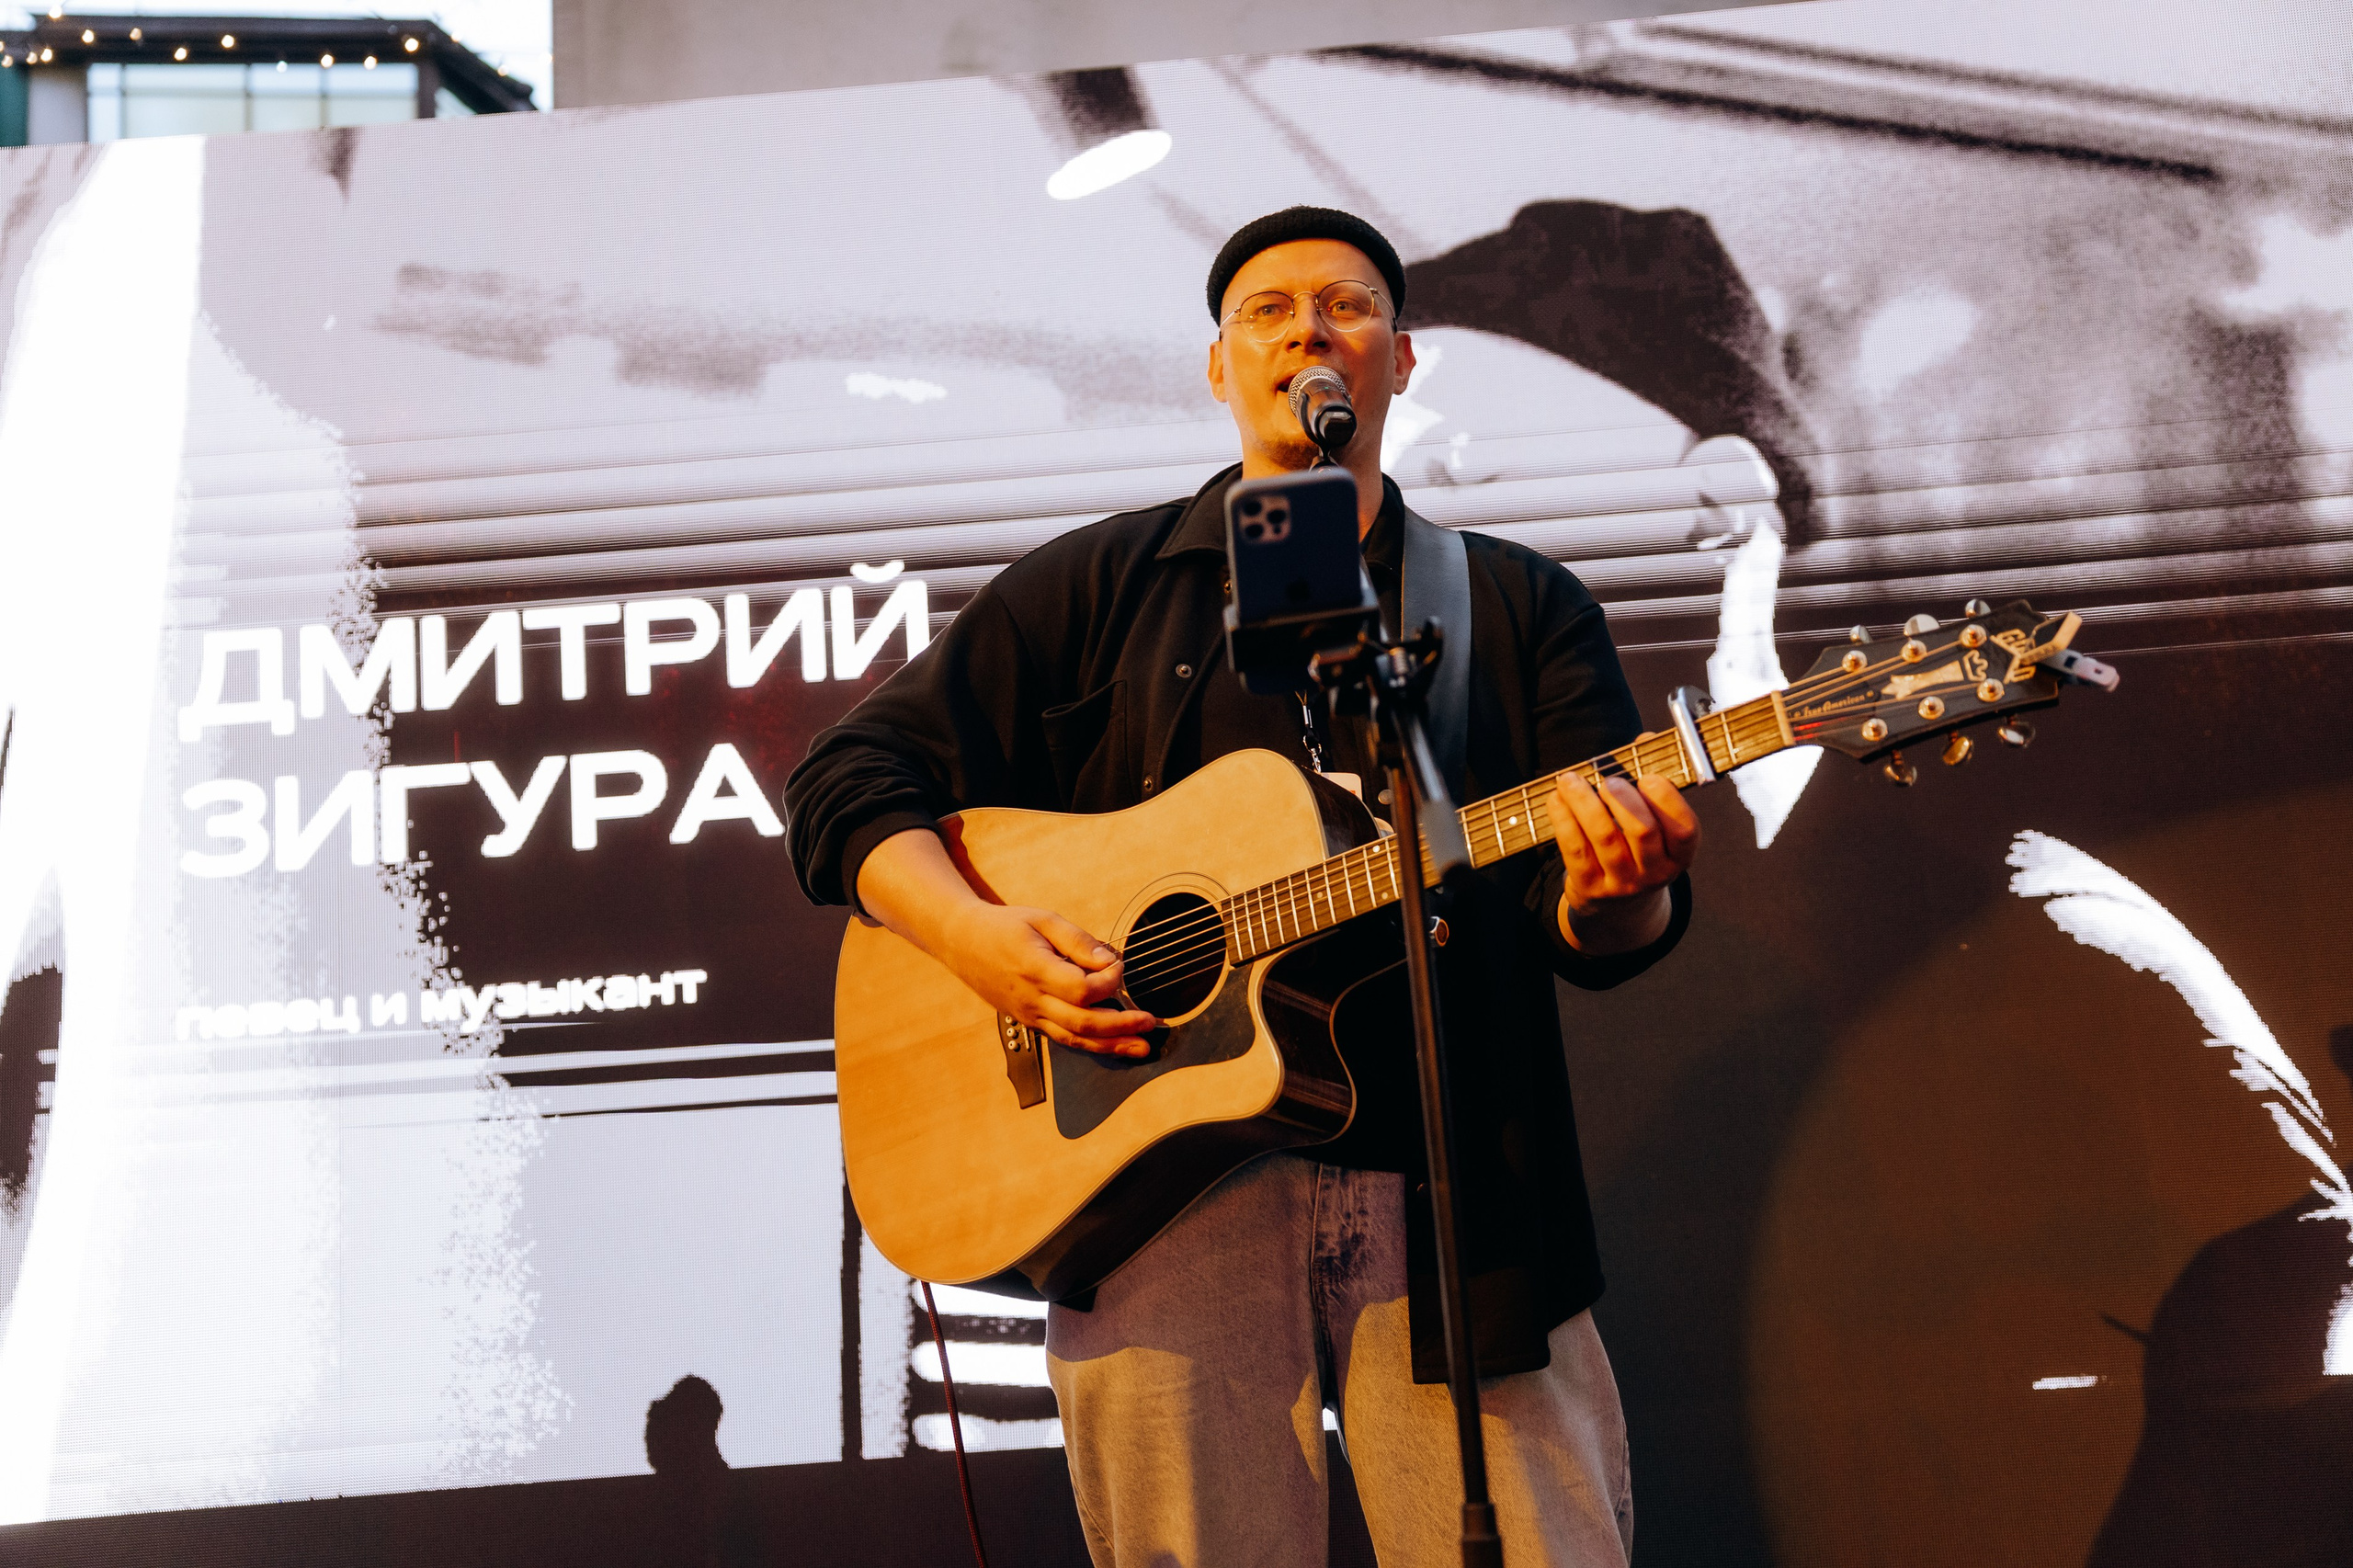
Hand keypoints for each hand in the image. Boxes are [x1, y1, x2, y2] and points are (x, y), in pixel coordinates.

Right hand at [934, 901, 1158, 1058]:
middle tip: (1151, 1022)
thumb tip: (1111, 961)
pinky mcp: (1029, 1020)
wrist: (962, 942)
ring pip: (1073, 1038)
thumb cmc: (1005, 927)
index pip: (1081, 989)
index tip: (1118, 965)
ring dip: (1110, 1045)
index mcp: (1034, 969)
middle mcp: (1031, 998)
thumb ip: (1079, 941)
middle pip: (1082, 1022)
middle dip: (1121, 1025)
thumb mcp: (1043, 920)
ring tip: (1141, 1048)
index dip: (1108, 982)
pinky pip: (1062, 1037)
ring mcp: (1029, 1014)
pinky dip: (1089, 1044)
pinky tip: (1112, 1045)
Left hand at [1550, 767, 1700, 951]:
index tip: (1648, 776)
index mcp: (1680, 854)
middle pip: (1642, 832)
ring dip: (1584, 802)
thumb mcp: (1651, 819)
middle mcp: (1656, 873)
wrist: (1615, 903)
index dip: (1667, 801)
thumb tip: (1645, 739)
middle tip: (1606, 779)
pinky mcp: (1591, 888)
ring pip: (1604, 838)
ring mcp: (1623, 884)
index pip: (1685, 830)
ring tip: (1570, 779)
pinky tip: (1556, 799)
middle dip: (1622, 798)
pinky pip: (1575, 849)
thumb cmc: (1634, 843)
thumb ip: (1650, 778)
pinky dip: (1563, 819)